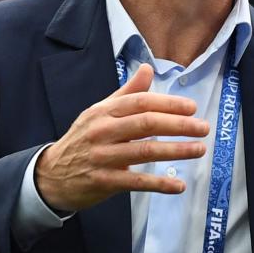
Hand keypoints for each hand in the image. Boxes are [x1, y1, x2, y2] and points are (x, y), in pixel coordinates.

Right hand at [35, 64, 208, 211]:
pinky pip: (137, 181)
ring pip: (145, 151)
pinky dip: (160, 183)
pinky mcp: (104, 181)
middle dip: (179, 125)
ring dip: (176, 151)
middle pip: (146, 124)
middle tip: (203, 128)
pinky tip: (178, 185)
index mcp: (104, 111)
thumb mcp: (100, 112)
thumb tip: (147, 68)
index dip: (168, 104)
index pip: (141, 102)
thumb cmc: (83, 140)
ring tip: (199, 149)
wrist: (50, 175)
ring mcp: (102, 157)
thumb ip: (127, 93)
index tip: (192, 108)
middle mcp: (103, 131)